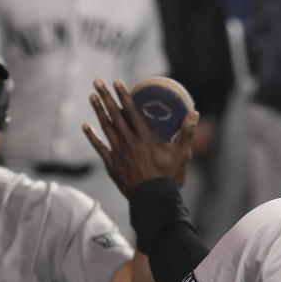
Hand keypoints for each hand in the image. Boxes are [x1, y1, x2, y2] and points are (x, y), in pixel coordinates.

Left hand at [83, 78, 198, 196]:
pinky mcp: (112, 165)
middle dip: (106, 97)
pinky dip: (92, 136)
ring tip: (92, 96)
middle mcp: (130, 142)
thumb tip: (195, 113)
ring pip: (106, 128)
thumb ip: (187, 132)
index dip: (124, 96)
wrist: (154, 200)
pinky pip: (100, 147)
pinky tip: (85, 126)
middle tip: (97, 82)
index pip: (132, 112)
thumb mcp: (182, 154)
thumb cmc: (170, 177)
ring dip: (98, 111)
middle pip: (116, 115)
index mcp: (146, 138)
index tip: (116, 82)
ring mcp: (119, 154)